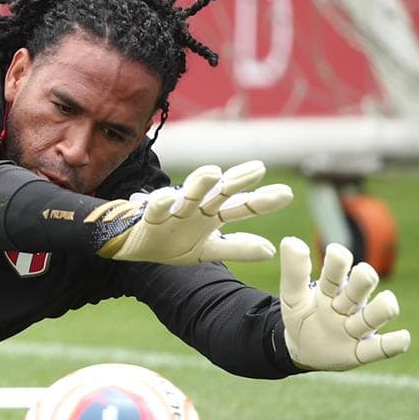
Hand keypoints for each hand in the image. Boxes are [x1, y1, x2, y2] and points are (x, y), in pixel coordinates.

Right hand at [92, 160, 292, 264]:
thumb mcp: (206, 250)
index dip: (261, 200)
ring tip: (213, 172)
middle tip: (258, 169)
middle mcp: (195, 208)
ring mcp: (173, 211)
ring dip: (199, 184)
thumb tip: (271, 250)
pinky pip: (155, 209)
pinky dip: (160, 202)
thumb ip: (236, 247)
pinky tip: (167, 197)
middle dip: (237, 182)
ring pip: (188, 195)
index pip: (241, 207)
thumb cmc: (170, 243)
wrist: (132, 245)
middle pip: (219, 194)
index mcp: (210, 216)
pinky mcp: (149, 217)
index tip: (286, 194)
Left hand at [280, 236, 409, 370]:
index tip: (335, 252)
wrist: (302, 348)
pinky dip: (392, 345)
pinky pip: (379, 349)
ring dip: (382, 310)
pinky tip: (403, 337)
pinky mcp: (360, 352)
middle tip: (364, 273)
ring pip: (372, 317)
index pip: (336, 273)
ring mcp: (355, 329)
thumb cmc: (302, 316)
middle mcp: (348, 305)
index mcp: (330, 289)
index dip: (337, 263)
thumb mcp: (292, 296)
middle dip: (364, 281)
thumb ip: (293, 272)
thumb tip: (290, 240)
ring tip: (388, 301)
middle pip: (359, 290)